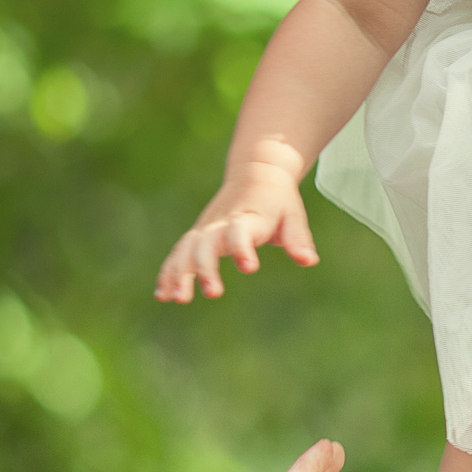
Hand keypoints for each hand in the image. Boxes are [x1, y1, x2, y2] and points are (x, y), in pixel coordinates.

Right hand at [156, 154, 318, 301]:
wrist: (257, 173)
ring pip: (186, 249)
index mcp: (248, 217)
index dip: (242, 248)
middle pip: (206, 243)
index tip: (249, 267)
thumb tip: (309, 261)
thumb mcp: (293, 216)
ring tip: (177, 299)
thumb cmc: (278, 200)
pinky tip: (163, 295)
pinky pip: (178, 254)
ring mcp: (205, 228)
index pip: (240, 231)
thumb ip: (298, 239)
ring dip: (179, 273)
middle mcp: (221, 223)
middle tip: (213, 293)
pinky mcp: (197, 235)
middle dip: (205, 268)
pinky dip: (169, 272)